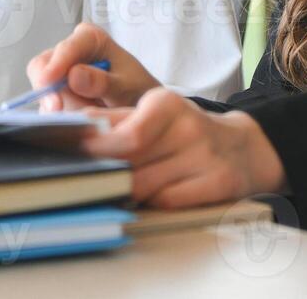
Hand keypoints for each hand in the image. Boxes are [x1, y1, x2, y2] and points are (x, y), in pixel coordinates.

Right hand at [26, 23, 162, 110]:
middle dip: (51, 91)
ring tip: (89, 116)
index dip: (55, 64)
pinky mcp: (54, 97)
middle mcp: (70, 54)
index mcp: (89, 39)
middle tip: (59, 111)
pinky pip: (46, 108)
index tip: (48, 81)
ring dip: (61, 108)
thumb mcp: (127, 86)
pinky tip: (79, 123)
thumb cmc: (137, 91)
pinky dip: (60, 118)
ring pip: (43, 91)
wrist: (140, 112)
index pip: (65, 48)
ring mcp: (59, 76)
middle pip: (43, 68)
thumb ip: (103, 82)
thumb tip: (74, 75)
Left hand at [82, 87, 287, 207]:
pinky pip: (166, 202)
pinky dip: (148, 203)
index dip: (90, 146)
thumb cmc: (185, 131)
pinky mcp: (218, 184)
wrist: (242, 148)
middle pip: (129, 159)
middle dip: (101, 170)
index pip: (120, 129)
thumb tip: (66, 124)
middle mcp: (187, 126)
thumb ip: (113, 120)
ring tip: (108, 188)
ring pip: (143, 184)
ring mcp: (205, 157)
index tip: (63, 152)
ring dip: (121, 190)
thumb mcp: (153, 114)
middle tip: (78, 178)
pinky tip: (141, 199)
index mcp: (166, 102)